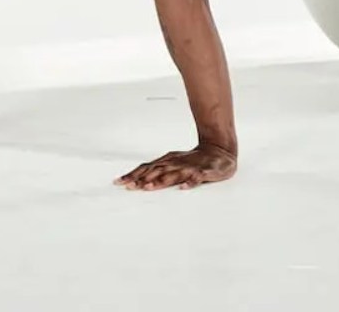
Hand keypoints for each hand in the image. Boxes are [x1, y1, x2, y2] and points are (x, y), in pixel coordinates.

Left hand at [115, 142, 236, 190]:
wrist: (220, 150)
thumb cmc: (193, 160)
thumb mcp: (173, 163)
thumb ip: (157, 172)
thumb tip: (136, 181)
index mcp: (167, 161)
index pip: (146, 168)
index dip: (133, 175)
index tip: (119, 182)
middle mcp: (176, 163)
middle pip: (156, 171)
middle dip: (142, 179)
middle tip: (130, 187)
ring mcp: (190, 167)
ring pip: (174, 174)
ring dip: (161, 180)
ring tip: (149, 187)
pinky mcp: (205, 171)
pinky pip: (197, 177)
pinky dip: (190, 182)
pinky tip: (183, 188)